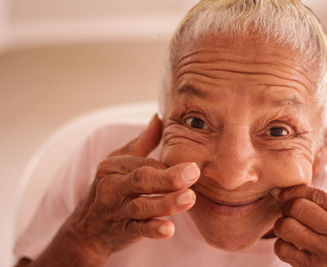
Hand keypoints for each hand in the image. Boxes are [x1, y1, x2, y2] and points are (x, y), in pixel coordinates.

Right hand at [66, 115, 199, 256]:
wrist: (86, 229)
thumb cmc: (110, 188)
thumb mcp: (119, 162)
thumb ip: (142, 142)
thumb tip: (159, 117)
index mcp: (113, 167)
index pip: (144, 163)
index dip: (169, 166)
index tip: (194, 165)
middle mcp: (112, 187)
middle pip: (141, 180)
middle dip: (168, 177)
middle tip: (194, 173)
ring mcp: (115, 210)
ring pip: (141, 207)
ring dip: (166, 203)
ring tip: (189, 198)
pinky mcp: (121, 231)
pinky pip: (137, 230)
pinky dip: (153, 230)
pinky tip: (169, 229)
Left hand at [273, 159, 326, 266]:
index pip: (315, 194)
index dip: (295, 191)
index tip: (288, 195)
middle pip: (297, 207)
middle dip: (287, 209)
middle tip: (290, 213)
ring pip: (286, 226)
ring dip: (282, 227)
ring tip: (289, 230)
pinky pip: (283, 249)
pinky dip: (282, 247)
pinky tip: (292, 248)